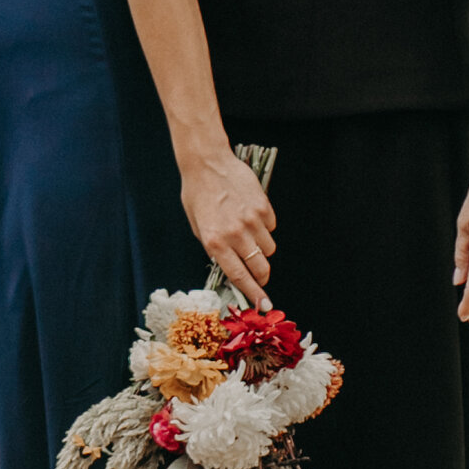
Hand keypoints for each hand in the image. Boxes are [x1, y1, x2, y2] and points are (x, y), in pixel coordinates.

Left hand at [182, 151, 274, 298]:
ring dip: (262, 247)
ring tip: (247, 232)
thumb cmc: (198, 193)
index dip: (254, 294)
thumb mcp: (197, 225)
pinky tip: (250, 214)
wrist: (207, 162)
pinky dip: (264, 226)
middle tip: (259, 273)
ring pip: (269, 249)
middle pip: (261, 268)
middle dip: (262, 275)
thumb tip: (231, 267)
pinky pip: (271, 227)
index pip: (240, 277)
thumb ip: (214, 248)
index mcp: (215, 242)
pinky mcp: (263, 207)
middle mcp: (235, 234)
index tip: (264, 306)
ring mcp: (251, 220)